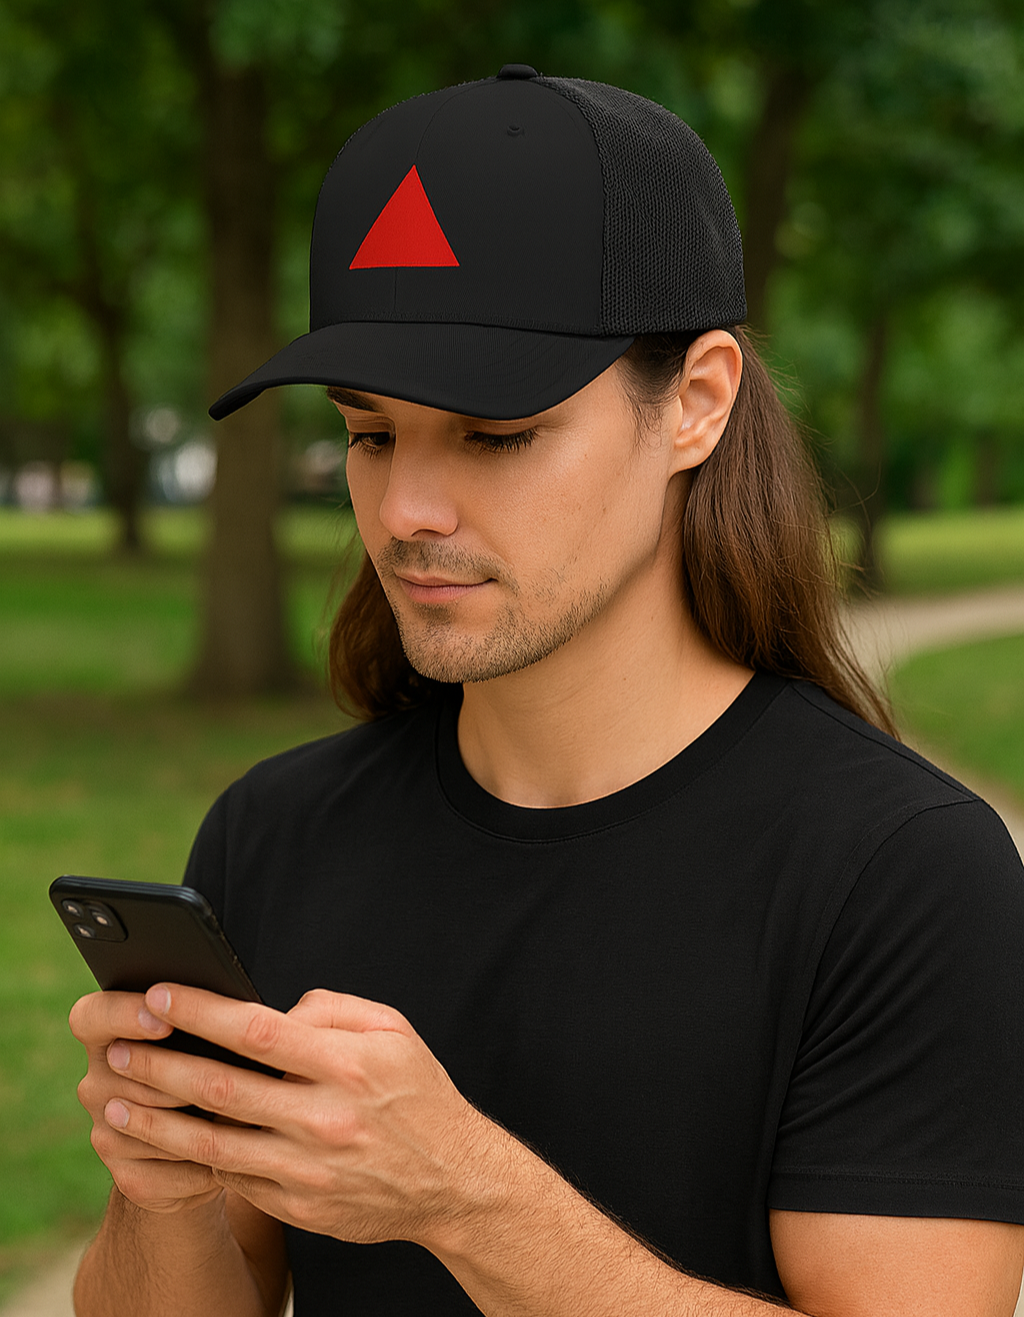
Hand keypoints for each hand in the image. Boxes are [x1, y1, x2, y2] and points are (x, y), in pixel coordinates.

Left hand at [100, 985, 510, 1247]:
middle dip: (158, 1066)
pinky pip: (232, 1179)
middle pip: (220, 1088)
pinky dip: (190, 1159)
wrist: (453, 1182)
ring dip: (154, 1121)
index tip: (159, 995)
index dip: (201, 1012)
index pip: (257, 1031)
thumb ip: (330, 1009)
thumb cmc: (416, 1094)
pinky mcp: (298, 1207)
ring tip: (112, 1101)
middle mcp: (324, 1119)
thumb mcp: (393, 1030)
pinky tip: (160, 1141)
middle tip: (115, 1048)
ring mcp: (307, 1170)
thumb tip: (272, 1011)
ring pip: (211, 1143)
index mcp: (347, 1065)